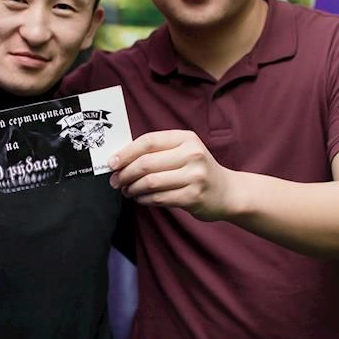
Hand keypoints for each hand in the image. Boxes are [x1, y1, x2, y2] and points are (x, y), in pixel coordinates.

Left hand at [108, 130, 231, 220]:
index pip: (148, 141)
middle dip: (125, 173)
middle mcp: (193, 155)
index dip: (126, 152)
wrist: (227, 192)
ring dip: (132, 188)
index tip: (112, 162)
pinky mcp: (193, 197)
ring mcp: (195, 176)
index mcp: (186, 139)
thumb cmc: (197, 170)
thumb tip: (120, 158)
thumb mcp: (183, 151)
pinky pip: (159, 198)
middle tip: (115, 181)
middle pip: (146, 163)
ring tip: (126, 190)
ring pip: (150, 182)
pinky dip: (144, 199)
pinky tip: (140, 198)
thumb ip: (157, 151)